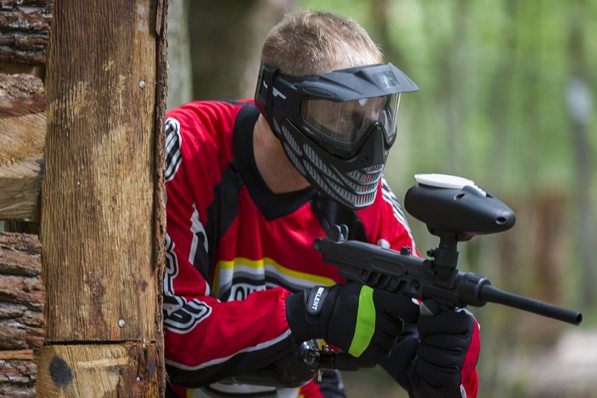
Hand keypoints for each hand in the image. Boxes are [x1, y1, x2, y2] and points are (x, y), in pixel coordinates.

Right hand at [285, 283, 418, 364]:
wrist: (321, 314)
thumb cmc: (343, 299)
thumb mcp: (365, 290)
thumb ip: (385, 296)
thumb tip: (405, 301)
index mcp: (378, 300)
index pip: (408, 308)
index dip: (412, 312)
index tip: (409, 313)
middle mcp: (377, 318)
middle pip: (398, 326)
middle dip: (391, 324)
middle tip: (377, 319)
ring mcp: (372, 335)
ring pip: (391, 341)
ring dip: (385, 338)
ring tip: (371, 330)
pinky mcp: (365, 351)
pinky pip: (384, 354)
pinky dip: (380, 351)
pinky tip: (371, 342)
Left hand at [414, 300, 479, 388]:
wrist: (450, 354)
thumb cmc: (444, 329)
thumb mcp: (440, 315)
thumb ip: (433, 309)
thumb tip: (425, 308)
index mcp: (469, 323)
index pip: (446, 322)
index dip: (428, 323)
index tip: (425, 323)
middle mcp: (471, 344)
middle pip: (437, 340)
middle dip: (424, 337)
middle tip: (424, 336)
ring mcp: (464, 363)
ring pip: (433, 355)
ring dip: (423, 350)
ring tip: (426, 346)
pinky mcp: (455, 378)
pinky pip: (430, 371)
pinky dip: (423, 364)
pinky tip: (427, 359)